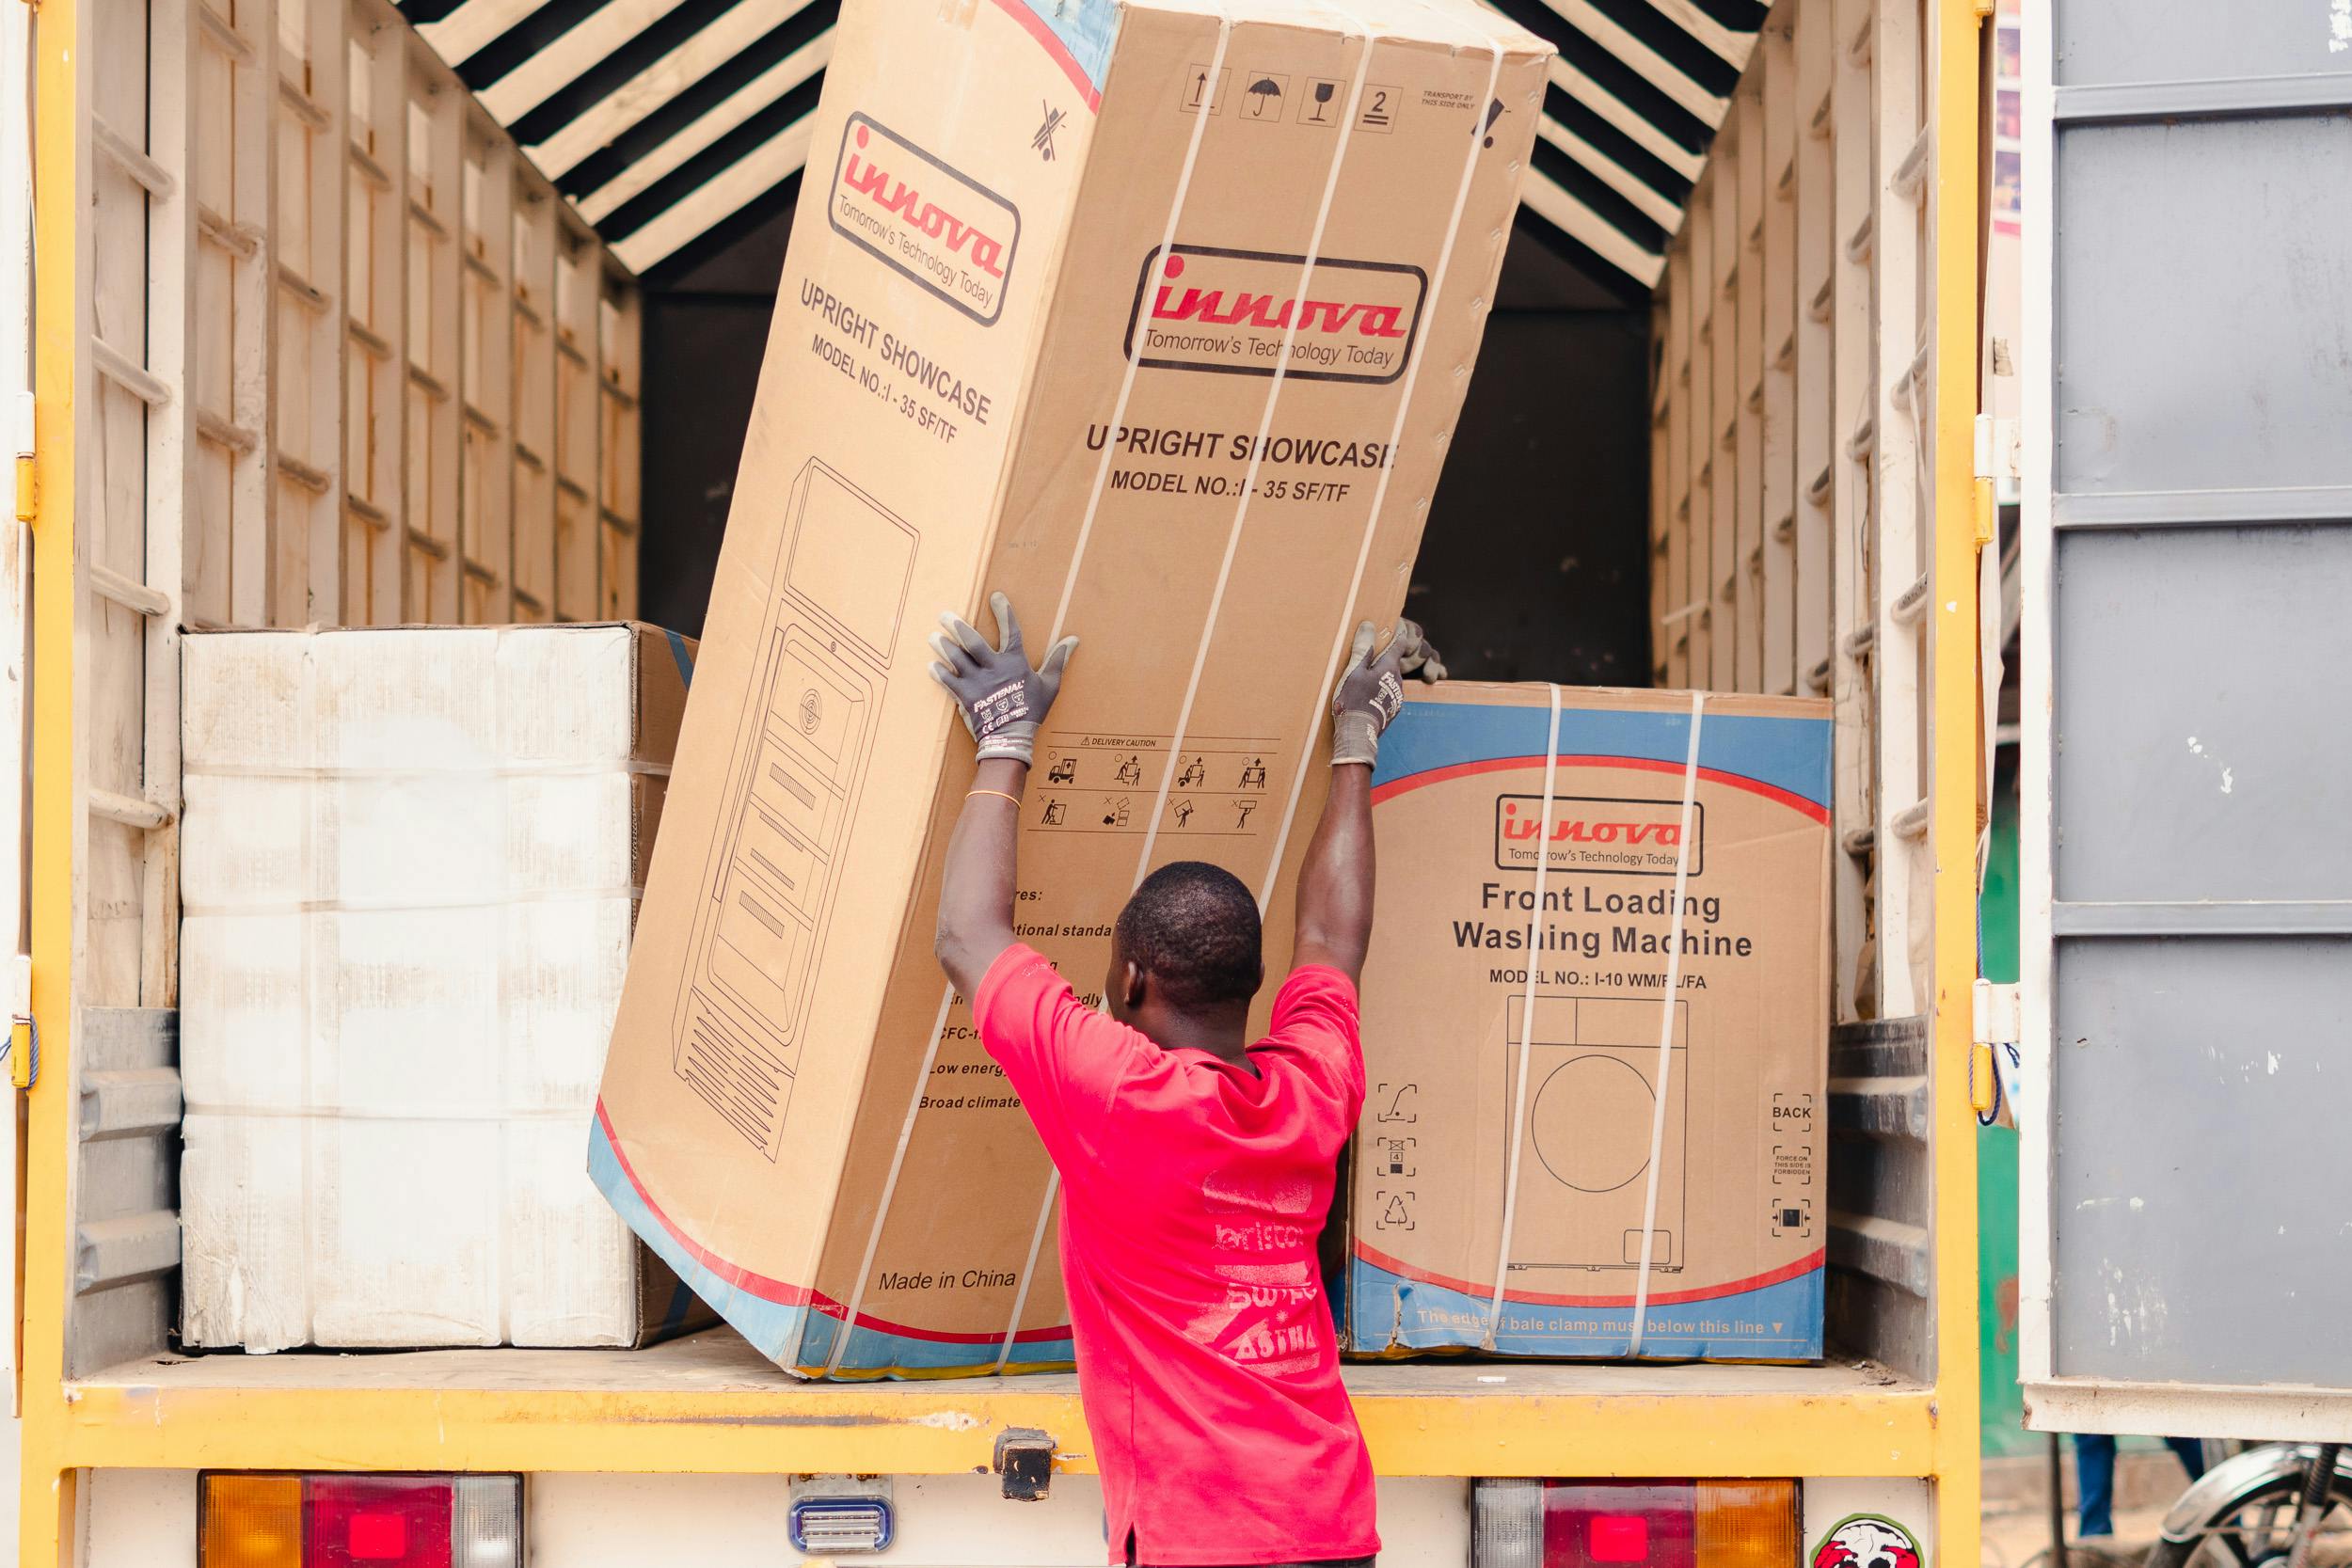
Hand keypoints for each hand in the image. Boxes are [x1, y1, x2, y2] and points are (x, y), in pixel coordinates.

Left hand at [927, 591, 1076, 766]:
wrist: (1011, 738)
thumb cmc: (1032, 711)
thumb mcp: (1050, 685)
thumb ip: (1058, 660)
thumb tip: (1073, 639)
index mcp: (1014, 662)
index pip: (1011, 630)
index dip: (1004, 612)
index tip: (995, 596)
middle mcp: (993, 668)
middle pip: (972, 642)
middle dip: (957, 626)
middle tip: (944, 616)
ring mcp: (977, 682)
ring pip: (957, 659)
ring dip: (944, 646)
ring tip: (933, 636)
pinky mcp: (965, 697)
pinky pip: (948, 681)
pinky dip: (939, 673)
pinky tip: (932, 665)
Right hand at [1331, 618, 1443, 766]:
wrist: (1358, 734)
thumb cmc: (1354, 700)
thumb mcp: (1354, 671)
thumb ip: (1363, 649)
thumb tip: (1369, 626)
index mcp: (1390, 668)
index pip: (1398, 644)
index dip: (1396, 634)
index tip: (1394, 627)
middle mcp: (1398, 681)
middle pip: (1393, 662)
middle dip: (1384, 657)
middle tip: (1370, 653)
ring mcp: (1397, 697)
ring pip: (1390, 679)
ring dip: (1381, 676)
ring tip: (1364, 678)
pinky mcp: (1392, 709)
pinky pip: (1388, 693)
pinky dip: (1380, 690)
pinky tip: (1367, 696)